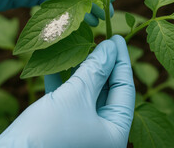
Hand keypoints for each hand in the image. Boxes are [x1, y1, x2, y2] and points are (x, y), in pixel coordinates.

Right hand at [0, 35, 134, 147]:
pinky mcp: (61, 128)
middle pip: (106, 90)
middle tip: (100, 39)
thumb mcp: (77, 95)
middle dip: (100, 64)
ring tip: (79, 46)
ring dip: (80, 70)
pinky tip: (56, 63)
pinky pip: (67, 100)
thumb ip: (95, 70)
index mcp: (114, 133)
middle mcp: (100, 134)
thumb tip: (109, 47)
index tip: (116, 38)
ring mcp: (81, 131)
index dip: (121, 61)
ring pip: (86, 93)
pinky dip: (62, 82)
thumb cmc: (48, 131)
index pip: (125, 89)